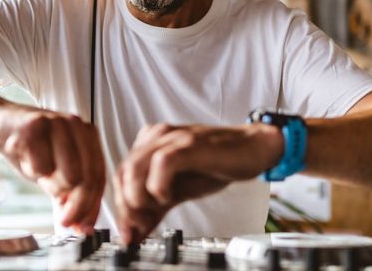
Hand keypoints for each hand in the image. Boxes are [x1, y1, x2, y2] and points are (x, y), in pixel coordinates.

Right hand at [0, 89, 104, 233]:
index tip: (83, 227)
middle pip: (88, 178)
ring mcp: (56, 123)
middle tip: (65, 222)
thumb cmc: (27, 146)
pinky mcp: (34, 128)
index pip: (98, 175)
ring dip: (51, 185)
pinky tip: (24, 158)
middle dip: (76, 207)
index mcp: (86, 133)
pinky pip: (41, 168)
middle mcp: (75, 124)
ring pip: (69, 175)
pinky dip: (31, 171)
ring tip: (38, 171)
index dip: (92, 205)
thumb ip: (68, 194)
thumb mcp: (53, 170)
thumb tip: (80, 226)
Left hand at [114, 122, 282, 242]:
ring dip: (140, 198)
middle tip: (142, 226)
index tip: (130, 230)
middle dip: (128, 207)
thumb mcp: (179, 191)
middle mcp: (155, 136)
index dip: (121, 206)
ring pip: (134, 168)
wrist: (252, 148)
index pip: (119, 175)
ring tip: (158, 208)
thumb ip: (155, 209)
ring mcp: (171, 138)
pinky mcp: (188, 144)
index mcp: (149, 143)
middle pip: (122, 174)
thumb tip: (134, 234)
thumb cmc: (216, 165)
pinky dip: (159, 187)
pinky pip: (161, 165)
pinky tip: (171, 196)